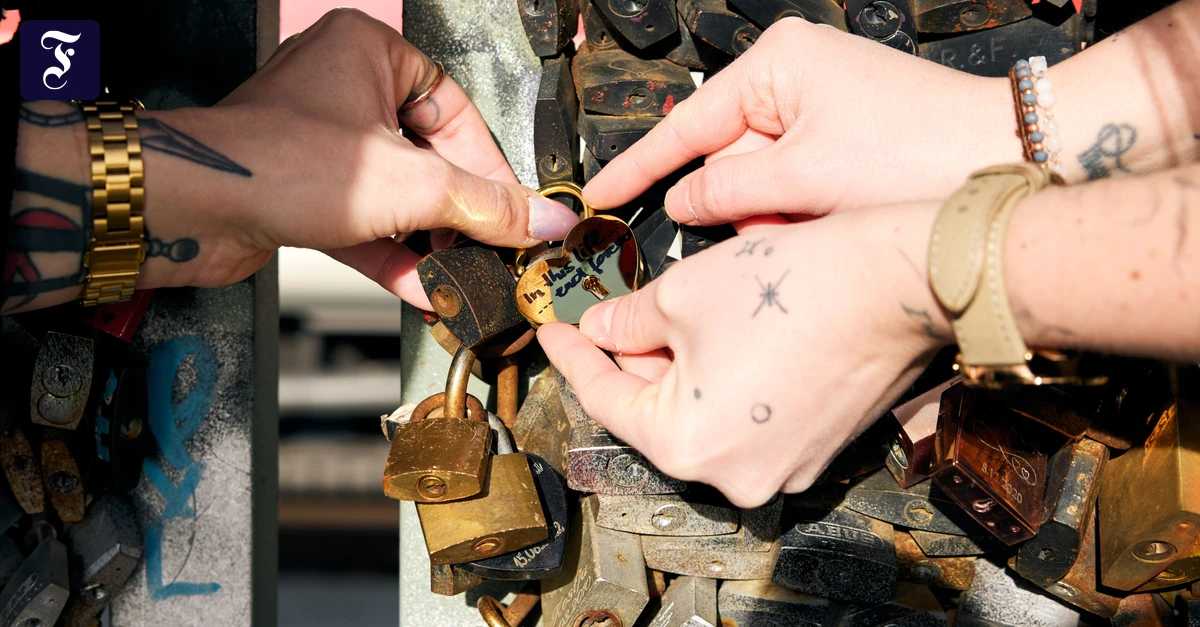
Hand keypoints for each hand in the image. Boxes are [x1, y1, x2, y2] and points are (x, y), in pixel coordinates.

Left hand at [136, 8, 576, 306]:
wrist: (190, 210)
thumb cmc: (277, 162)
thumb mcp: (410, 185)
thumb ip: (485, 205)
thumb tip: (543, 219)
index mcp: (370, 53)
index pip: (455, 110)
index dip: (489, 165)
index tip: (516, 209)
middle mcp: (344, 90)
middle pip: (428, 155)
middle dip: (459, 210)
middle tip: (495, 245)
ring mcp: (321, 144)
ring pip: (396, 194)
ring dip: (430, 239)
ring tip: (466, 273)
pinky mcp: (304, 191)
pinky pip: (364, 221)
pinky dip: (394, 253)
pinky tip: (428, 288)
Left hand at [538, 200, 951, 506]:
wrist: (899, 282)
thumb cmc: (799, 288)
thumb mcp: (683, 292)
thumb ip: (627, 319)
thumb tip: (603, 326)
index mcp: (688, 445)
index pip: (606, 399)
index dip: (574, 355)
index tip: (556, 332)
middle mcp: (734, 476)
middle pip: (657, 413)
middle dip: (633, 359)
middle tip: (615, 311)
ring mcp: (780, 469)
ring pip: (703, 415)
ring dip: (683, 367)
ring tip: (678, 312)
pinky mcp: (812, 449)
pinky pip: (747, 418)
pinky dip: (726, 380)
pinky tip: (727, 334)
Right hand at [582, 17, 1022, 225]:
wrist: (1007, 158)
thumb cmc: (916, 151)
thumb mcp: (803, 178)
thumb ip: (727, 192)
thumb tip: (681, 205)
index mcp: (777, 67)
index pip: (686, 125)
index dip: (639, 167)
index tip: (600, 195)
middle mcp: (795, 80)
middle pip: (730, 161)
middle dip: (746, 207)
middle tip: (776, 227)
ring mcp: (821, 110)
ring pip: (764, 184)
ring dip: (778, 218)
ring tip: (821, 225)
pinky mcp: (844, 141)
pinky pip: (797, 188)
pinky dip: (805, 216)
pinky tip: (835, 224)